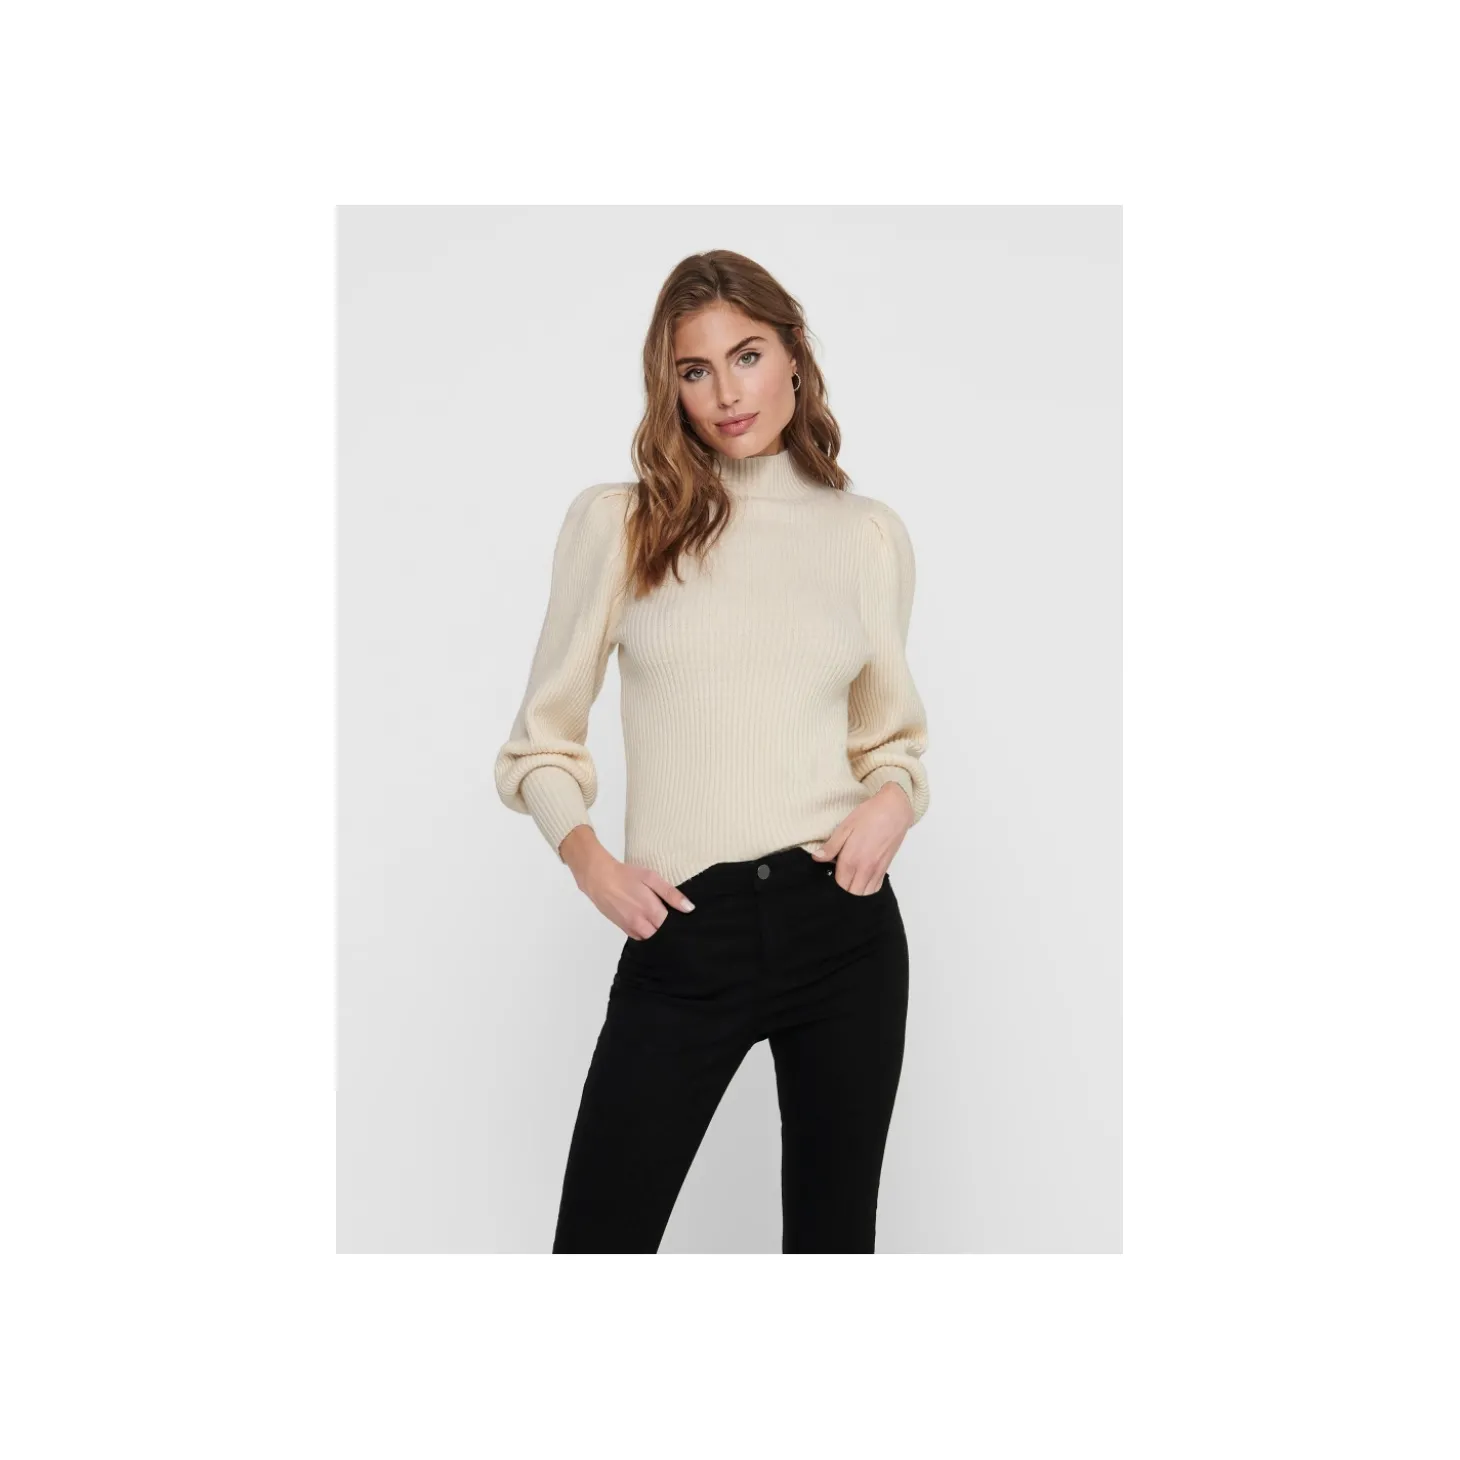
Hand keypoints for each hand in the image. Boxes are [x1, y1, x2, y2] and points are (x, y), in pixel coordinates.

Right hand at [558, 826, 694, 938]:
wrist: (598, 878)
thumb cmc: (626, 875)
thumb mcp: (651, 878)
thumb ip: (671, 894)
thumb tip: (689, 908)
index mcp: (651, 911)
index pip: (672, 928)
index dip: (680, 925)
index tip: (685, 921)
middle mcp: (641, 924)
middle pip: (662, 937)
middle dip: (669, 931)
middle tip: (674, 921)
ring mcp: (631, 928)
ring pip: (650, 939)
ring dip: (657, 933)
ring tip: (661, 920)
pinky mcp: (623, 928)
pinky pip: (640, 937)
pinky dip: (646, 932)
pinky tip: (649, 922)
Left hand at [810, 782, 913, 893]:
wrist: (895, 810)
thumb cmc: (869, 815)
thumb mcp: (845, 827)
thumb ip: (831, 846)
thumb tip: (817, 858)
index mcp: (851, 860)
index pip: (839, 885)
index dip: (832, 885)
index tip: (828, 878)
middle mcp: (865, 869)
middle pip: (852, 894)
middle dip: (843, 892)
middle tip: (838, 879)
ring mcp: (877, 870)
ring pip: (864, 895)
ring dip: (855, 892)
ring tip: (849, 881)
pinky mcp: (885, 868)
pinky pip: (875, 888)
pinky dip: (867, 890)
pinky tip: (861, 880)